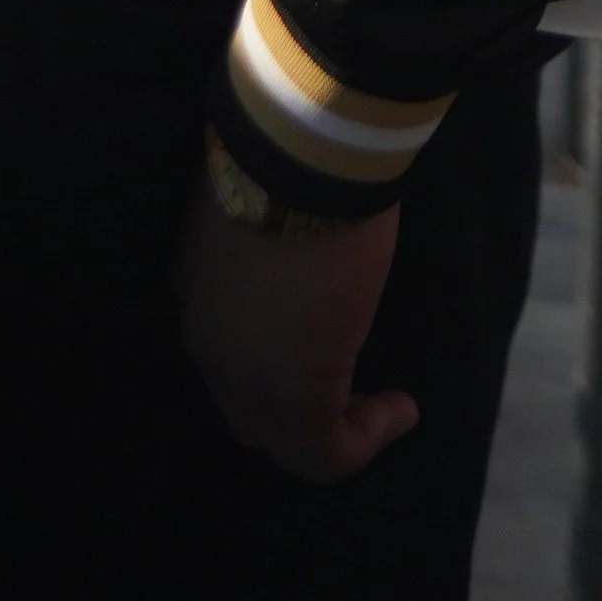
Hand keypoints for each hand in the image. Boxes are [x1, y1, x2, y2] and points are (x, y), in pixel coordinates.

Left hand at [172, 161, 416, 481]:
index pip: (229, 351)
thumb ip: (274, 243)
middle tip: (356, 396)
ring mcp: (245, 373)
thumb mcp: (270, 206)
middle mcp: (209, 342)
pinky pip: (323, 450)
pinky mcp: (295, 392)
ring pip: (283, 438)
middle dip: (299, 411)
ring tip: (386, 411)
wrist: (299, 150)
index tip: (329, 347)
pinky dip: (364, 441)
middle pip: (248, 408)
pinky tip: (402, 410)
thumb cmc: (289, 155)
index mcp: (198, 288)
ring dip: (338, 432)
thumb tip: (307, 245)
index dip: (275, 360)